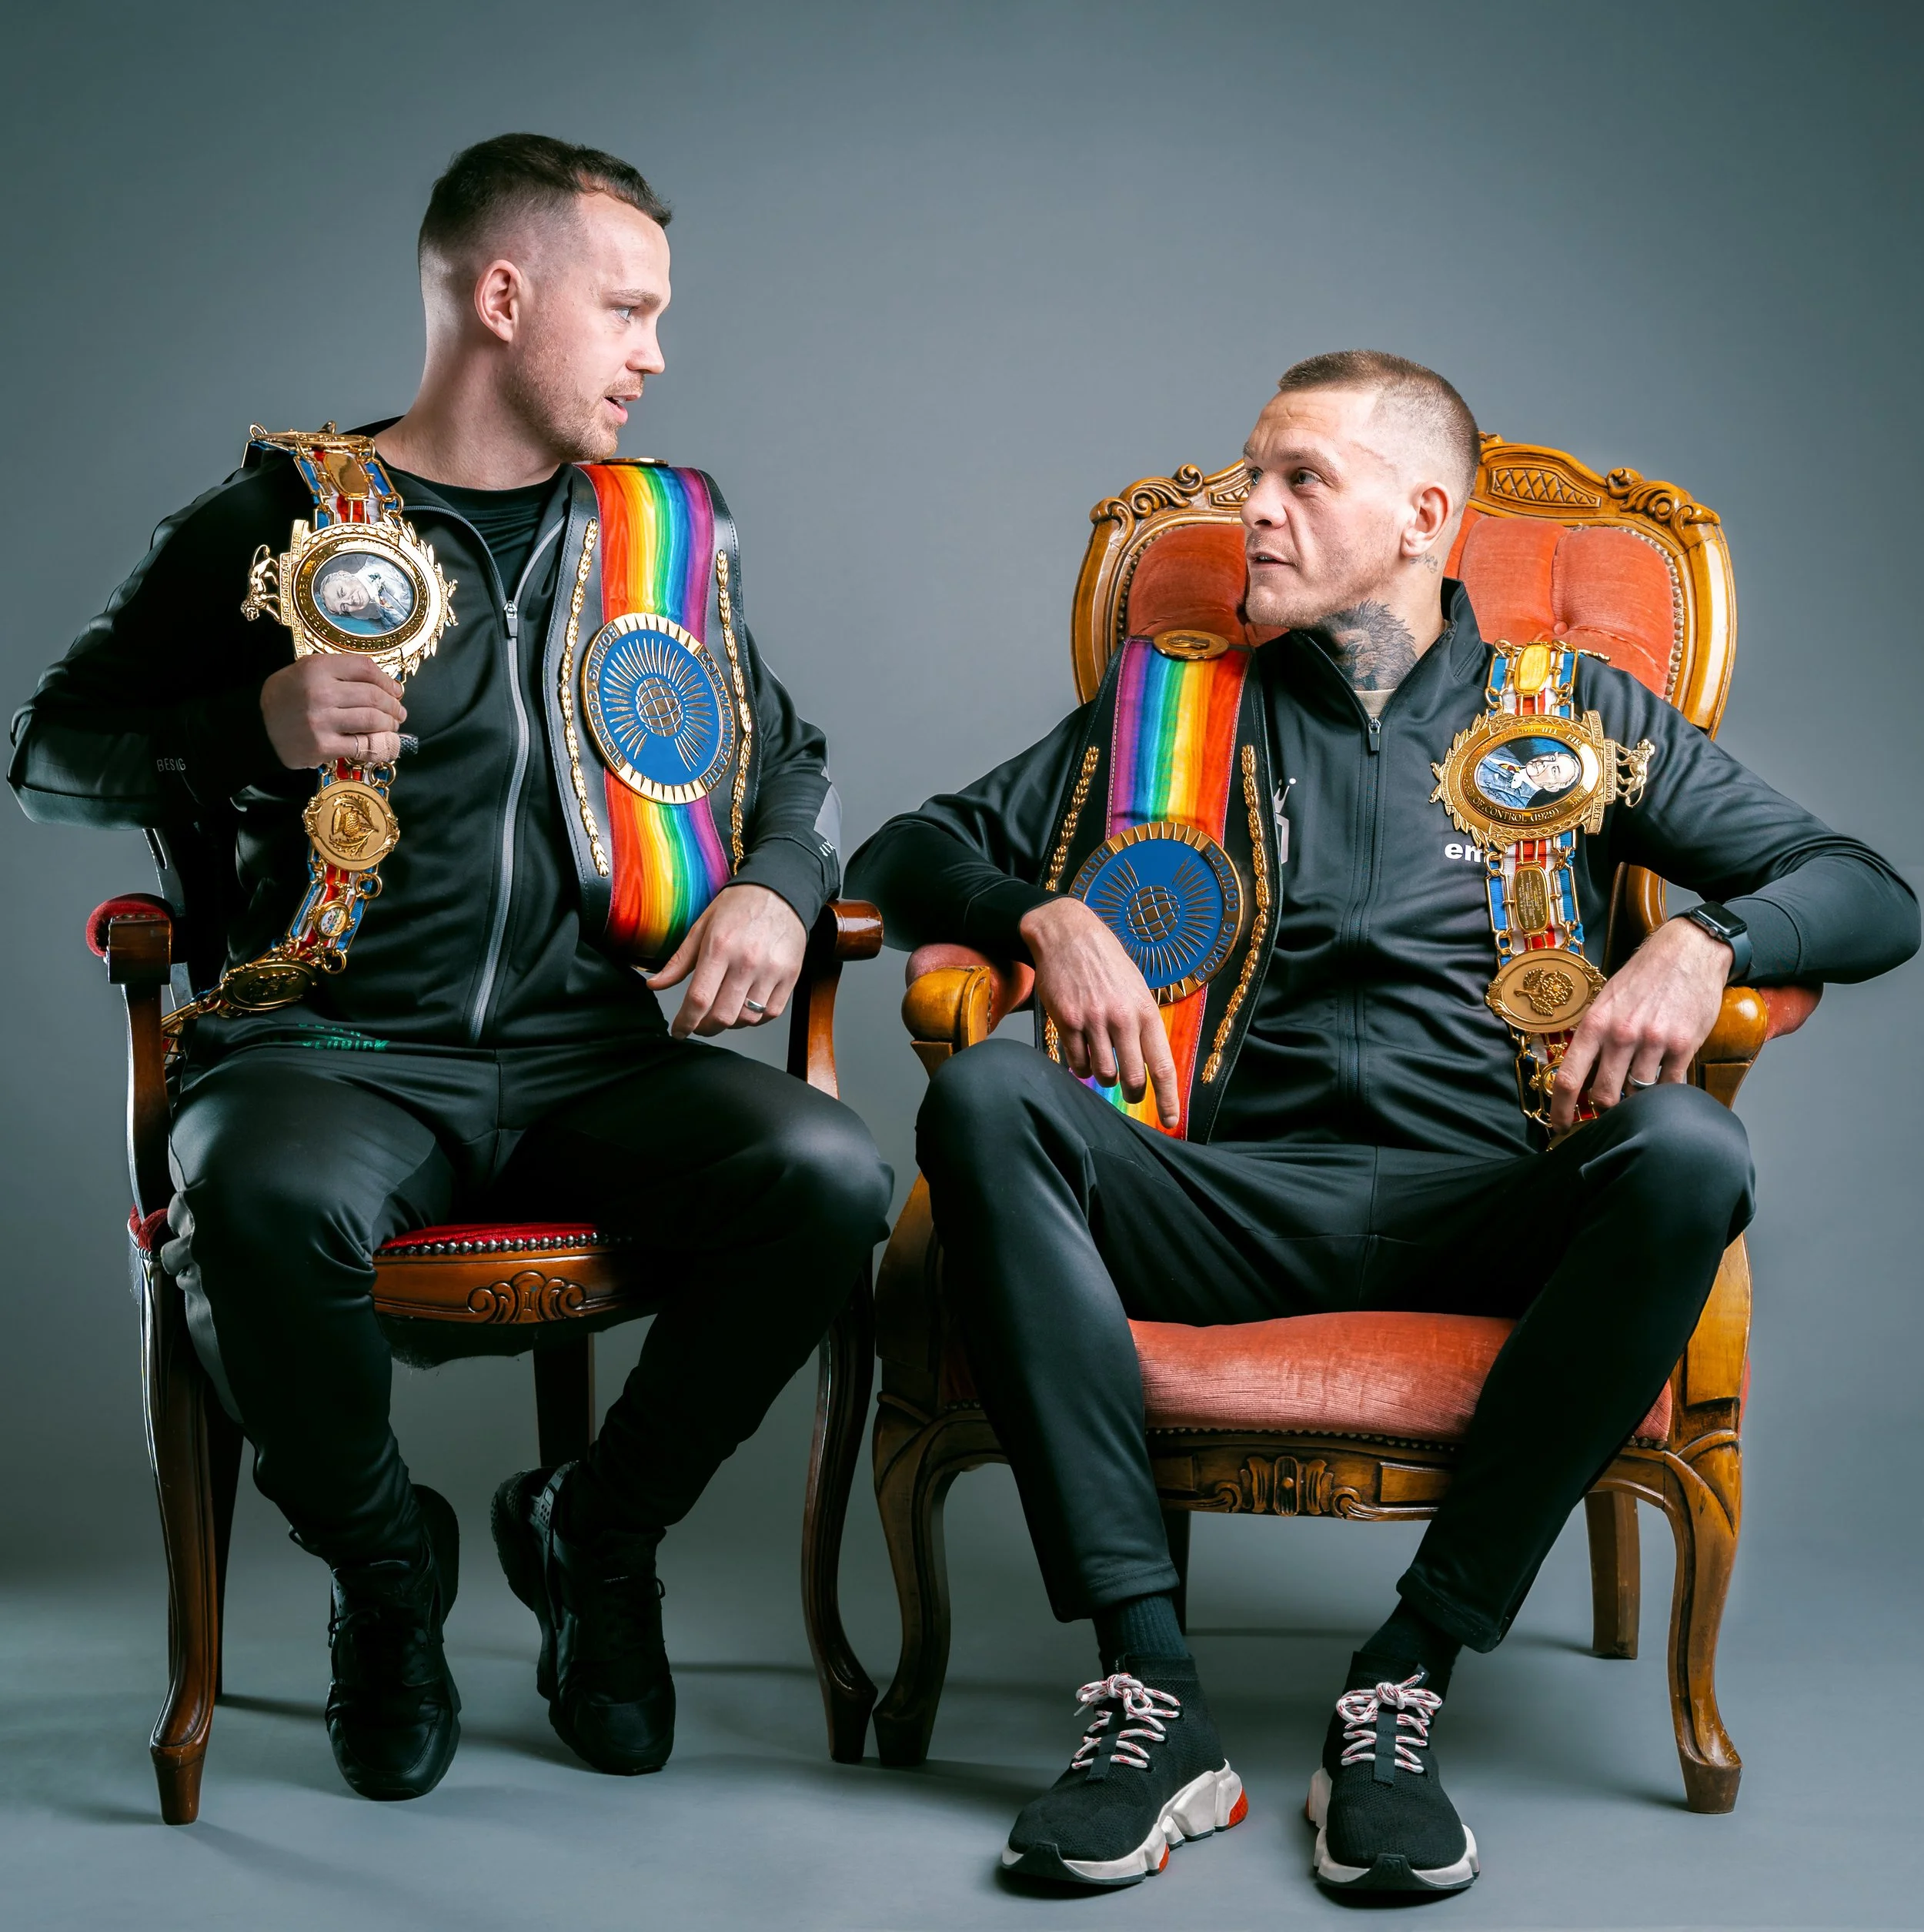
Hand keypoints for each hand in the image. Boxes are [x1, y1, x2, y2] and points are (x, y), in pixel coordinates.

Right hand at [261, 656, 406, 768]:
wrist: (258, 727)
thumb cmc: (288, 696)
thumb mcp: (308, 671)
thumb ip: (342, 672)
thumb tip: (390, 687)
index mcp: (317, 668)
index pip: (365, 669)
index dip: (388, 681)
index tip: (396, 690)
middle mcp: (320, 692)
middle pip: (374, 696)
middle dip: (393, 706)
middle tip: (399, 712)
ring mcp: (322, 721)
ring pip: (372, 720)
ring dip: (390, 725)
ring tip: (393, 726)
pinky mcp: (323, 746)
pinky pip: (362, 746)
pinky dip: (379, 745)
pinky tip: (383, 744)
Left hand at [646, 883, 806, 1037]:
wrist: (780, 891)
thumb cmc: (738, 907)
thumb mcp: (702, 927)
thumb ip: (678, 961)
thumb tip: (654, 985)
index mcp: (719, 947)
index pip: (698, 999)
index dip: (685, 1022)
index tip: (678, 1031)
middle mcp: (747, 961)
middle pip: (723, 1016)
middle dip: (705, 1028)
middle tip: (699, 1024)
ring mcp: (771, 971)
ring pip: (747, 1019)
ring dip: (730, 1024)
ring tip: (723, 1012)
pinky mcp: (790, 976)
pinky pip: (770, 1013)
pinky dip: (755, 1018)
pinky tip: (745, 1007)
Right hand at [1019, 896, 1180, 1126]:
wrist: (1069, 934)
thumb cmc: (1106, 962)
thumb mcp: (1136, 987)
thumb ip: (1142, 1023)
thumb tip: (1148, 1062)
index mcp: (1145, 1011)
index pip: (1162, 1065)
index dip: (1167, 1098)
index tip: (1169, 1120)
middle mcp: (1122, 1018)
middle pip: (1132, 1077)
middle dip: (1131, 1091)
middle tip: (1127, 1090)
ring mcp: (1093, 1020)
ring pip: (1102, 1074)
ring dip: (1102, 1076)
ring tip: (1100, 1060)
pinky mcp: (1067, 1021)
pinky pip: (1076, 1062)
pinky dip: (1079, 1065)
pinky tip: (1081, 1052)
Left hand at [1550, 917, 1731, 1131]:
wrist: (1688, 952)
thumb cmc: (1642, 977)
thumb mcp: (1605, 999)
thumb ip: (1593, 1035)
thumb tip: (1580, 1073)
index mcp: (1595, 1023)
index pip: (1570, 1078)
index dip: (1561, 1109)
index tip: (1560, 1125)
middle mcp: (1621, 1034)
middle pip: (1604, 1095)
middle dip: (1603, 1111)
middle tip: (1606, 1114)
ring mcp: (1654, 1041)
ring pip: (1638, 1094)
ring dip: (1637, 1102)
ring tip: (1638, 1097)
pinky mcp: (1685, 1045)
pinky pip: (1671, 1086)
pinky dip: (1666, 1094)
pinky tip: (1664, 1089)